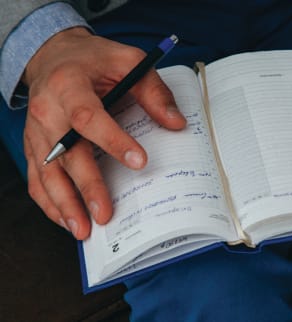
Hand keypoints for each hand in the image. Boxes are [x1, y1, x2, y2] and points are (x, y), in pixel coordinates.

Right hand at [23, 27, 185, 239]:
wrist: (53, 56)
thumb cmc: (93, 60)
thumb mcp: (128, 61)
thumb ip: (153, 91)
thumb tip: (176, 123)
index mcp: (69, 85)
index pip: (89, 117)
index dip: (113, 140)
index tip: (140, 160)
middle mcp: (47, 111)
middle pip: (65, 154)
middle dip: (86, 186)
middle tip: (105, 214)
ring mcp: (37, 132)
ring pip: (46, 173)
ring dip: (64, 204)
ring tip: (83, 230)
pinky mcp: (35, 147)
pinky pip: (36, 179)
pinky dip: (50, 203)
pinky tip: (67, 220)